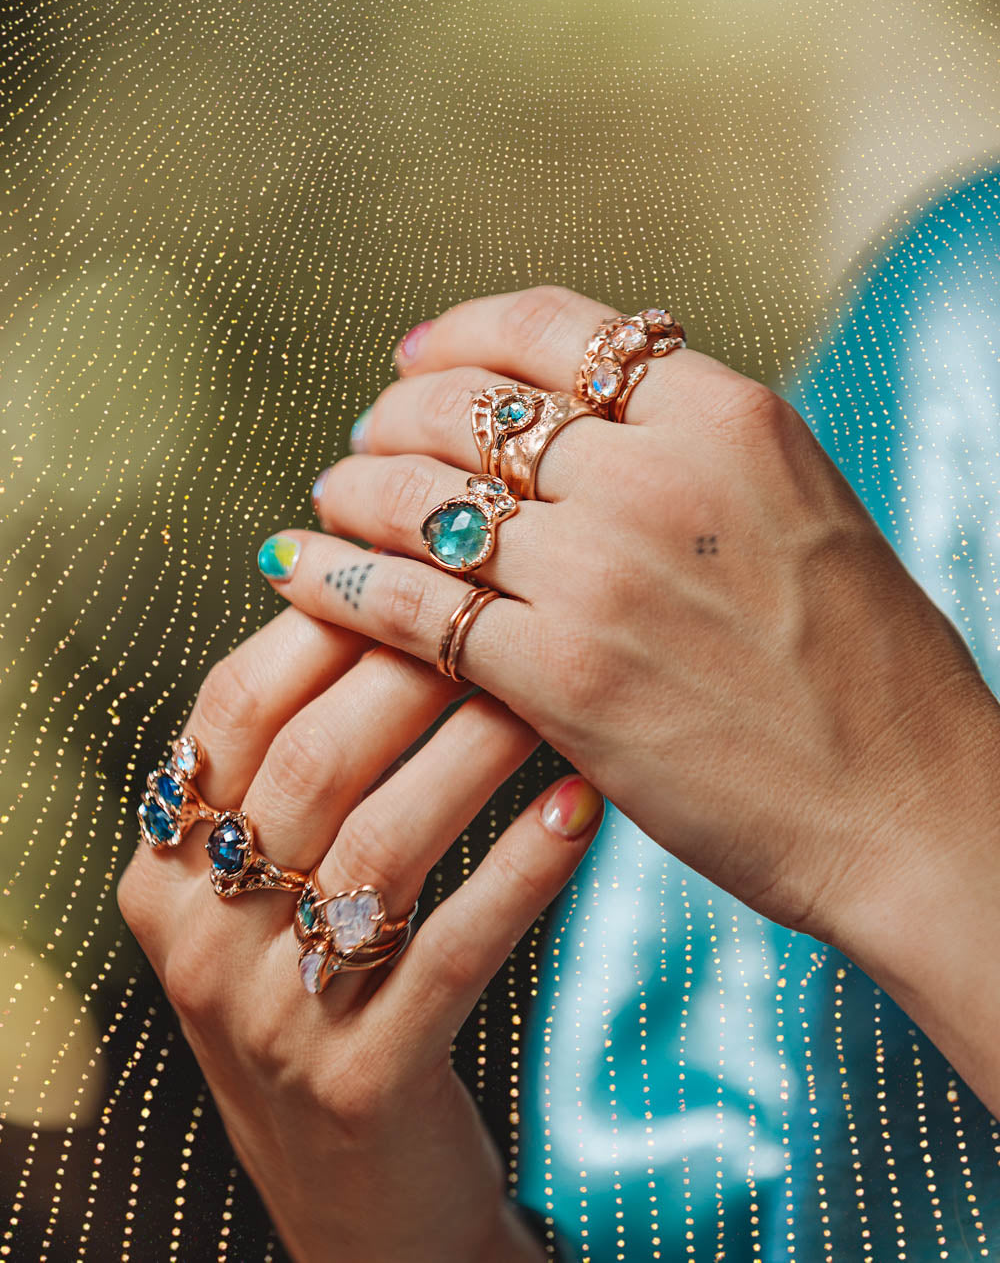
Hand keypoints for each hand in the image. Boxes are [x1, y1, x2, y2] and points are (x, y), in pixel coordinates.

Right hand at [117, 606, 602, 1262]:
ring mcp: (271, 1020)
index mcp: (164, 871)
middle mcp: (197, 939)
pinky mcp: (363, 1086)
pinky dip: (523, 872)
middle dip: (415, 672)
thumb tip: (363, 600)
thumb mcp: (262, 895)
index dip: (327, 621)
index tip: (420, 564)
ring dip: (477, 755)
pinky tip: (584, 809)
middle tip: (507, 612)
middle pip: (311, 763)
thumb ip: (288, 773)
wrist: (354, 1205)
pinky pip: (452, 951)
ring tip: (554, 699)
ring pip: (381, 845)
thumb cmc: (321, 998)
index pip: (236, 707)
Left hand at [258, 284, 999, 960]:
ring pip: (424, 498)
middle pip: (470, 405)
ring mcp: (605, 576)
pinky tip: (301, 572)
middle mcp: (658, 475)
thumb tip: (590, 412)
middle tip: (364, 437)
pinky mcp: (563, 678)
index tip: (416, 356)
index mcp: (728, 416)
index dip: (460, 333)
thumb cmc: (864, 664)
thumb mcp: (800, 503)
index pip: (555, 326)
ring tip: (329, 503)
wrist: (905, 803)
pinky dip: (339, 582)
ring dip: (354, 491)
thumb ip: (694, 446)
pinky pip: (411, 606)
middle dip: (394, 412)